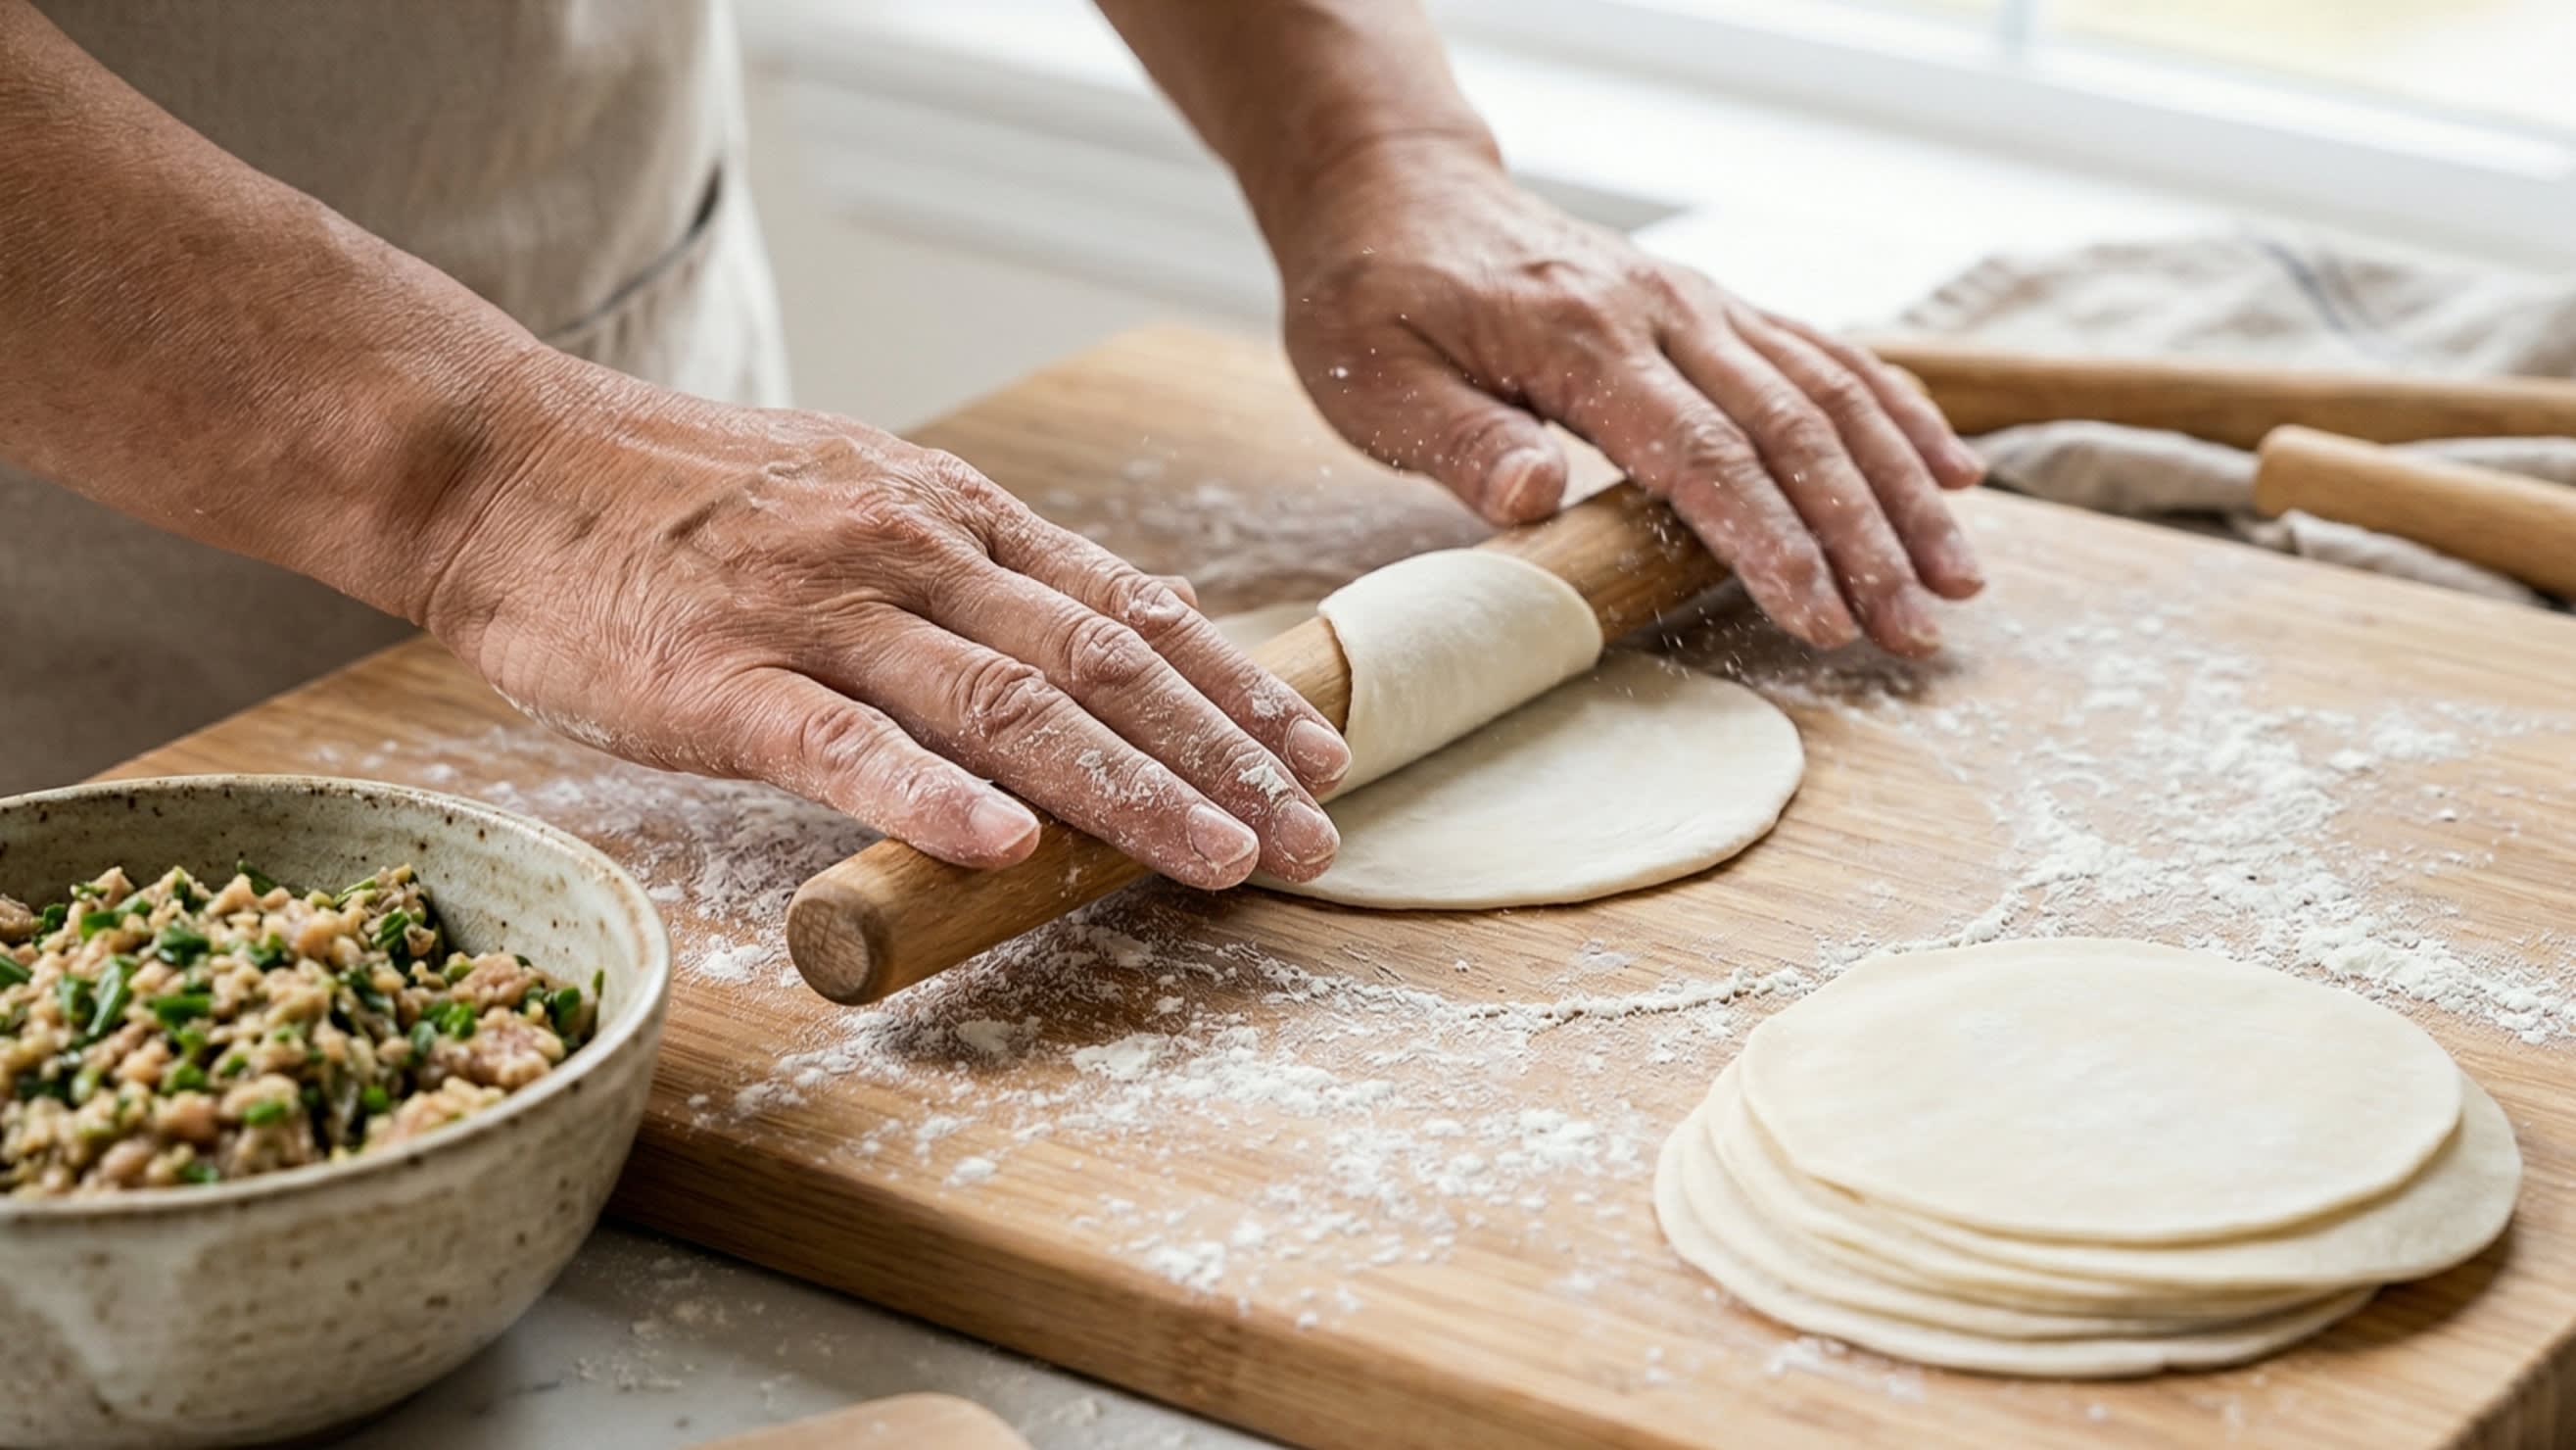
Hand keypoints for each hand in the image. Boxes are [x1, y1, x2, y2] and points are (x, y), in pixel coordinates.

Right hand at [418, 361, 1349, 886]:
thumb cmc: (683, 498)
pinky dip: (931, 796)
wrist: (505, 464)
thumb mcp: (867, 492)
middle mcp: (910, 553)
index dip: (1232, 687)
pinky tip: (1008, 850)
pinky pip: (843, 744)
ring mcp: (818, 613)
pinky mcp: (721, 680)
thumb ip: (992, 561)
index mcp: (950, 516)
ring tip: (1218, 858)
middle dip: (1221, 755)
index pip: (1127, 606)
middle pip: (1099, 662)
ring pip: (1004, 705)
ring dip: (1127, 791)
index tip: (1319, 752)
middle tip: (1314, 835)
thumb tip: (1131, 604)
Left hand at [1270, 138, 1986, 655]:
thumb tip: (1538, 497)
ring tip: (1958, 579)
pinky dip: (1898, 413)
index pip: (1701, 452)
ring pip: (1830, 393)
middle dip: (1866, 536)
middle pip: (1793, 429)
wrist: (1394, 191)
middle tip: (1915, 628)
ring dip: (1903, 488)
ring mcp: (1697, 304)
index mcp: (1581, 339)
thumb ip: (1461, 440)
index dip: (1771, 541)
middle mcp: (1661, 311)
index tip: (1822, 618)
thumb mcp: (1377, 380)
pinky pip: (1824, 355)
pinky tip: (1953, 474)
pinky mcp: (1711, 307)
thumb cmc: (1376, 299)